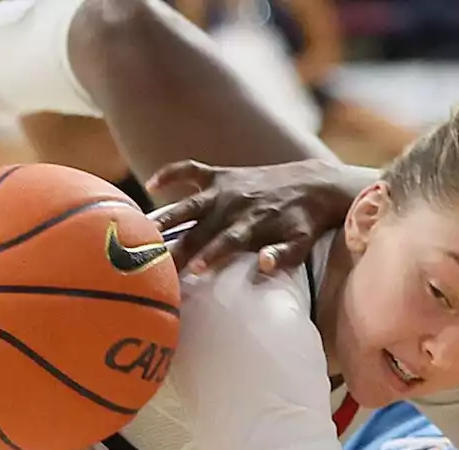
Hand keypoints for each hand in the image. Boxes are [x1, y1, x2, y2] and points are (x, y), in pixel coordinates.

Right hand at [146, 159, 353, 276]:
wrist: (314, 185)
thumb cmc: (304, 223)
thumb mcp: (302, 244)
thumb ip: (283, 256)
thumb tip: (262, 264)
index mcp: (253, 224)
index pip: (227, 243)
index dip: (210, 256)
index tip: (193, 270)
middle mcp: (235, 205)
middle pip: (200, 229)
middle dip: (179, 246)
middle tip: (153, 263)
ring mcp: (225, 188)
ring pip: (189, 203)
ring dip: (167, 215)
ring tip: (144, 229)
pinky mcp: (220, 175)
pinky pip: (190, 169)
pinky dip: (171, 173)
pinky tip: (150, 185)